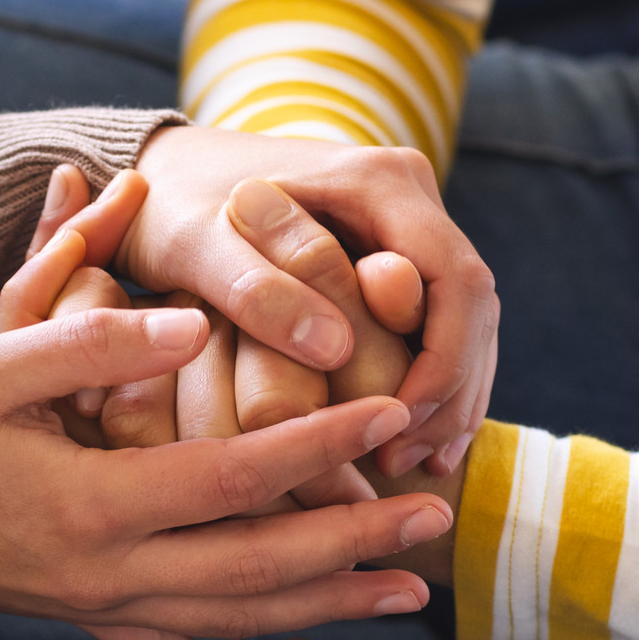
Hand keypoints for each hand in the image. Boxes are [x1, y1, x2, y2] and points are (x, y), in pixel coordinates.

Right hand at [0, 307, 451, 639]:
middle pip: (261, 568)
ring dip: (333, 608)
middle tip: (436, 513)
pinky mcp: (94, 625)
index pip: (237, 477)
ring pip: (241, 622)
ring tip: (412, 591)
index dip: (323, 443)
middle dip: (358, 543)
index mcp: (93, 505)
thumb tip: (201, 325)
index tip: (393, 410)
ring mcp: (106, 610)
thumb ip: (98, 345)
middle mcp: (111, 575)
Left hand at [204, 180, 465, 584]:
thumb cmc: (172, 208)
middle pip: (472, 308)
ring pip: (465, 326)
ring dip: (446, 400)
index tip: (393, 426)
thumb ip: (258, 289)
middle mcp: (410, 198)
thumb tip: (335, 350)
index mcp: (380, 181)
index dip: (442, 364)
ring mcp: (410, 230)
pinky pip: (439, 332)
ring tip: (406, 465)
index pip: (457, 281)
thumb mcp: (196, 245)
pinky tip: (414, 448)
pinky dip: (432, 392)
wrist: (166, 175)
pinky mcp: (398, 262)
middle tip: (399, 461)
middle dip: (447, 392)